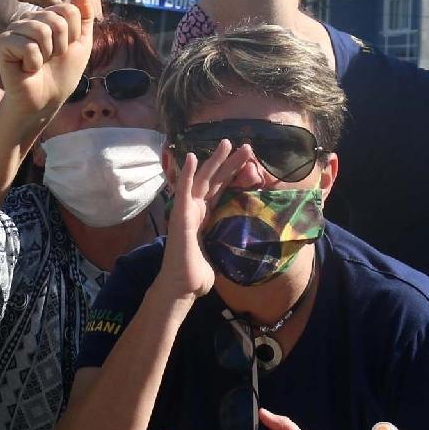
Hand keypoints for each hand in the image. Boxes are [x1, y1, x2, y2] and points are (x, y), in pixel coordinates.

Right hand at [0, 0, 92, 117]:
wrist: (46, 100)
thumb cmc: (62, 73)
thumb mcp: (81, 43)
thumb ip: (84, 16)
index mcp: (47, 16)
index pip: (69, 10)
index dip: (73, 35)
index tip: (64, 49)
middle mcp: (29, 19)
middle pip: (57, 20)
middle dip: (61, 46)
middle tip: (51, 59)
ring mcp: (14, 29)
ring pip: (41, 31)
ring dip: (46, 54)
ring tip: (39, 63)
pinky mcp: (3, 43)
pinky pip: (27, 46)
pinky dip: (33, 63)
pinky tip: (27, 69)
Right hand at [154, 138, 250, 300]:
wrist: (182, 287)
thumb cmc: (198, 275)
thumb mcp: (219, 253)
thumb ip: (226, 243)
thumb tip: (244, 246)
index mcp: (204, 217)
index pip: (221, 190)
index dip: (233, 175)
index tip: (249, 162)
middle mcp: (195, 210)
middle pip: (215, 180)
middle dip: (230, 163)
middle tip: (246, 146)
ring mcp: (186, 211)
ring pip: (203, 180)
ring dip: (215, 161)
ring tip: (227, 142)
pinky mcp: (180, 216)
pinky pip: (184, 191)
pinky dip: (187, 174)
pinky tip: (191, 156)